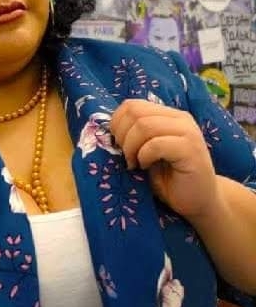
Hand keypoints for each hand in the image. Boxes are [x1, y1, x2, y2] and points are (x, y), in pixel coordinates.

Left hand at [110, 99, 219, 219]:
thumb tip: (108, 128)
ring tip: (134, 163)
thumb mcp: (145, 150)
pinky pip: (156, 144)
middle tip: (125, 155)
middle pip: (135, 113)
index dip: (117, 123)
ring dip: (131, 147)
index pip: (132, 105)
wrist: (198, 201)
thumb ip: (134, 134)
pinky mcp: (191, 150)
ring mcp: (188, 132)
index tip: (118, 144)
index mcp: (168, 115)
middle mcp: (180, 119)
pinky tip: (146, 166)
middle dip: (122, 135)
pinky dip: (143, 156)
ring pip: (144, 126)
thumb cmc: (168, 177)